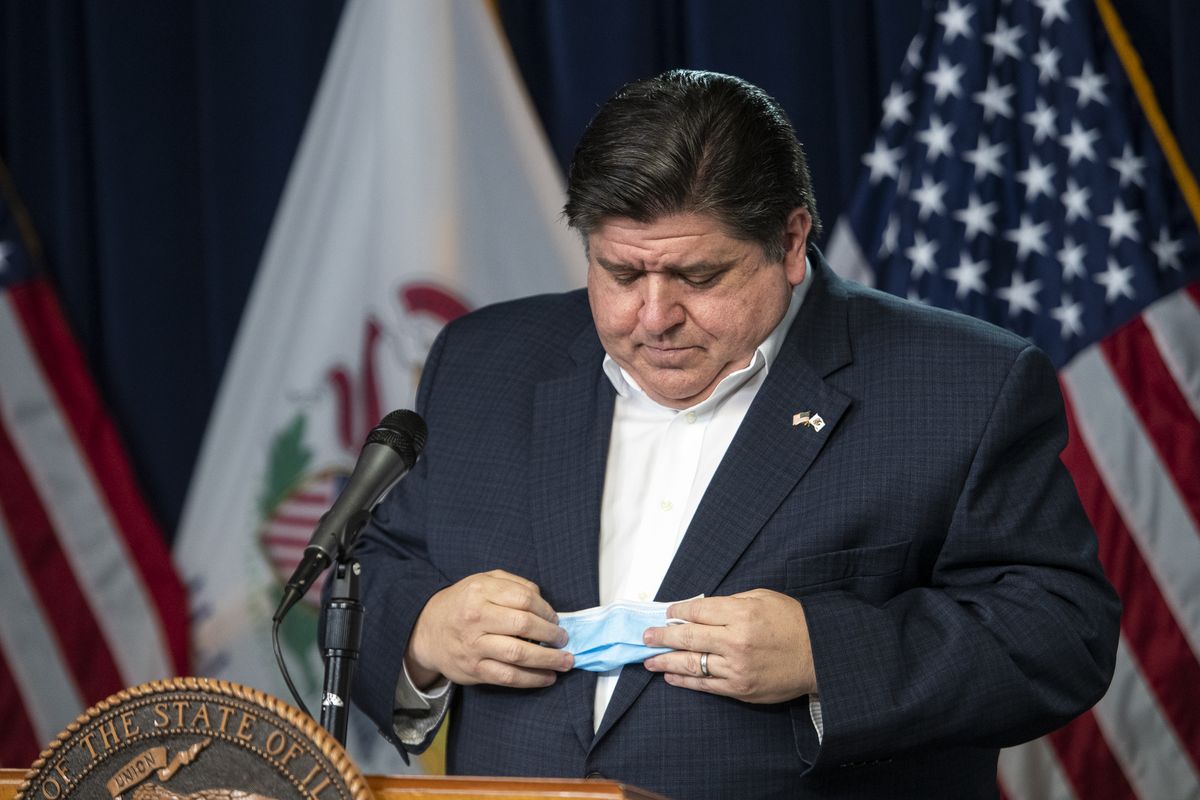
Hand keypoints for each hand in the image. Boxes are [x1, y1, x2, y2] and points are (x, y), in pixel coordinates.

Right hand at [405, 569, 572, 688]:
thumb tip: (542, 599)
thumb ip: (513, 584)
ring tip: (565, 661)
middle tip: (563, 639)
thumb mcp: (483, 581)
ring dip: (548, 659)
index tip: (555, 618)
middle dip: (551, 634)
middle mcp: (476, 618)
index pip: (524, 598)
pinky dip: (532, 679)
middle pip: (524, 625)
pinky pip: (508, 677)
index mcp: (481, 592)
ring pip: (518, 654)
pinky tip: (548, 677)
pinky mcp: (474, 670)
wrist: (427, 629)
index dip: (546, 609)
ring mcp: (474, 646)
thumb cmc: (463, 603)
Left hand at [642, 589, 815, 702]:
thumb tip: (699, 609)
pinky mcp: (740, 689)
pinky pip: (706, 685)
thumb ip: (730, 602)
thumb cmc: (792, 622)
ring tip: (649, 660)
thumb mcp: (762, 598)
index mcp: (741, 614)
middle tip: (646, 636)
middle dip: (662, 636)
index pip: (697, 611)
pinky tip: (671, 677)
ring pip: (692, 664)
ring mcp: (736, 668)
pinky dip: (685, 682)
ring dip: (666, 662)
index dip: (678, 611)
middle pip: (688, 637)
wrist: (819, 654)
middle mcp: (735, 641)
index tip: (667, 613)